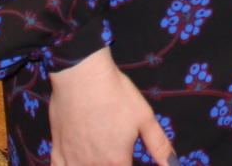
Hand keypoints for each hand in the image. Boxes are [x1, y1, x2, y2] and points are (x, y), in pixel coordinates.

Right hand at [48, 47, 175, 165]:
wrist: (82, 75)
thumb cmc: (115, 94)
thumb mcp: (144, 117)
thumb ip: (159, 145)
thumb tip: (174, 164)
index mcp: (116, 162)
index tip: (127, 158)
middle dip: (111, 164)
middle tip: (113, 152)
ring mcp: (73, 160)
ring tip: (99, 155)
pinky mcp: (57, 151)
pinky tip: (76, 162)